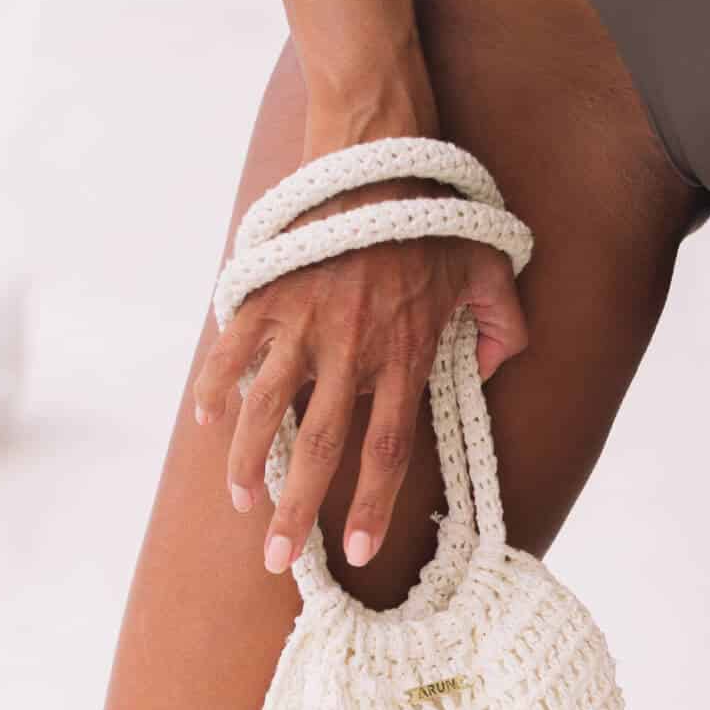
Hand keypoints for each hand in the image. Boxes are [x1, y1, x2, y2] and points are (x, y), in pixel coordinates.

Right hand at [194, 178, 528, 574]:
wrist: (378, 150)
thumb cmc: (435, 213)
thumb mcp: (490, 269)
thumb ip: (502, 325)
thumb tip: (494, 366)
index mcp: (404, 356)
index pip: (387, 451)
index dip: (371, 507)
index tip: (357, 550)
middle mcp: (351, 350)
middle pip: (320, 450)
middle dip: (296, 512)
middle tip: (278, 558)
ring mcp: (302, 322)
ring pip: (265, 410)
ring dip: (248, 463)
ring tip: (242, 503)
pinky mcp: (267, 292)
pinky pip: (230, 349)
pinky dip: (214, 386)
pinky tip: (207, 424)